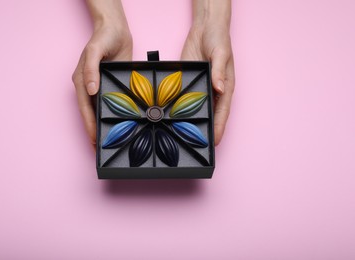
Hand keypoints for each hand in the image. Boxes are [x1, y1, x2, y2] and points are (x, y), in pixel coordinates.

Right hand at [72, 2, 131, 145]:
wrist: (116, 29)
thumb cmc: (103, 37)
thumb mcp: (95, 51)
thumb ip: (91, 70)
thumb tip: (90, 90)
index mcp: (82, 81)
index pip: (85, 108)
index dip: (89, 125)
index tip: (94, 140)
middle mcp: (90, 87)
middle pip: (91, 113)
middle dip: (95, 130)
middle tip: (102, 148)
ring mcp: (101, 87)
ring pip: (101, 110)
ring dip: (104, 125)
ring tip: (111, 141)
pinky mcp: (112, 86)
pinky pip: (112, 104)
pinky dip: (114, 115)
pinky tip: (120, 124)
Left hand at [181, 0, 234, 144]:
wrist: (205, 28)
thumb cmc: (219, 40)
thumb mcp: (221, 54)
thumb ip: (219, 71)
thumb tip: (219, 88)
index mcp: (225, 87)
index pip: (222, 112)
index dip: (218, 128)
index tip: (214, 143)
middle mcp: (214, 91)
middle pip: (210, 114)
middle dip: (205, 130)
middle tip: (197, 145)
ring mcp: (201, 88)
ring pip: (197, 109)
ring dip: (192, 122)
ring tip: (184, 137)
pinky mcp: (190, 83)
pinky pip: (186, 99)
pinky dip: (181, 109)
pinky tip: (174, 118)